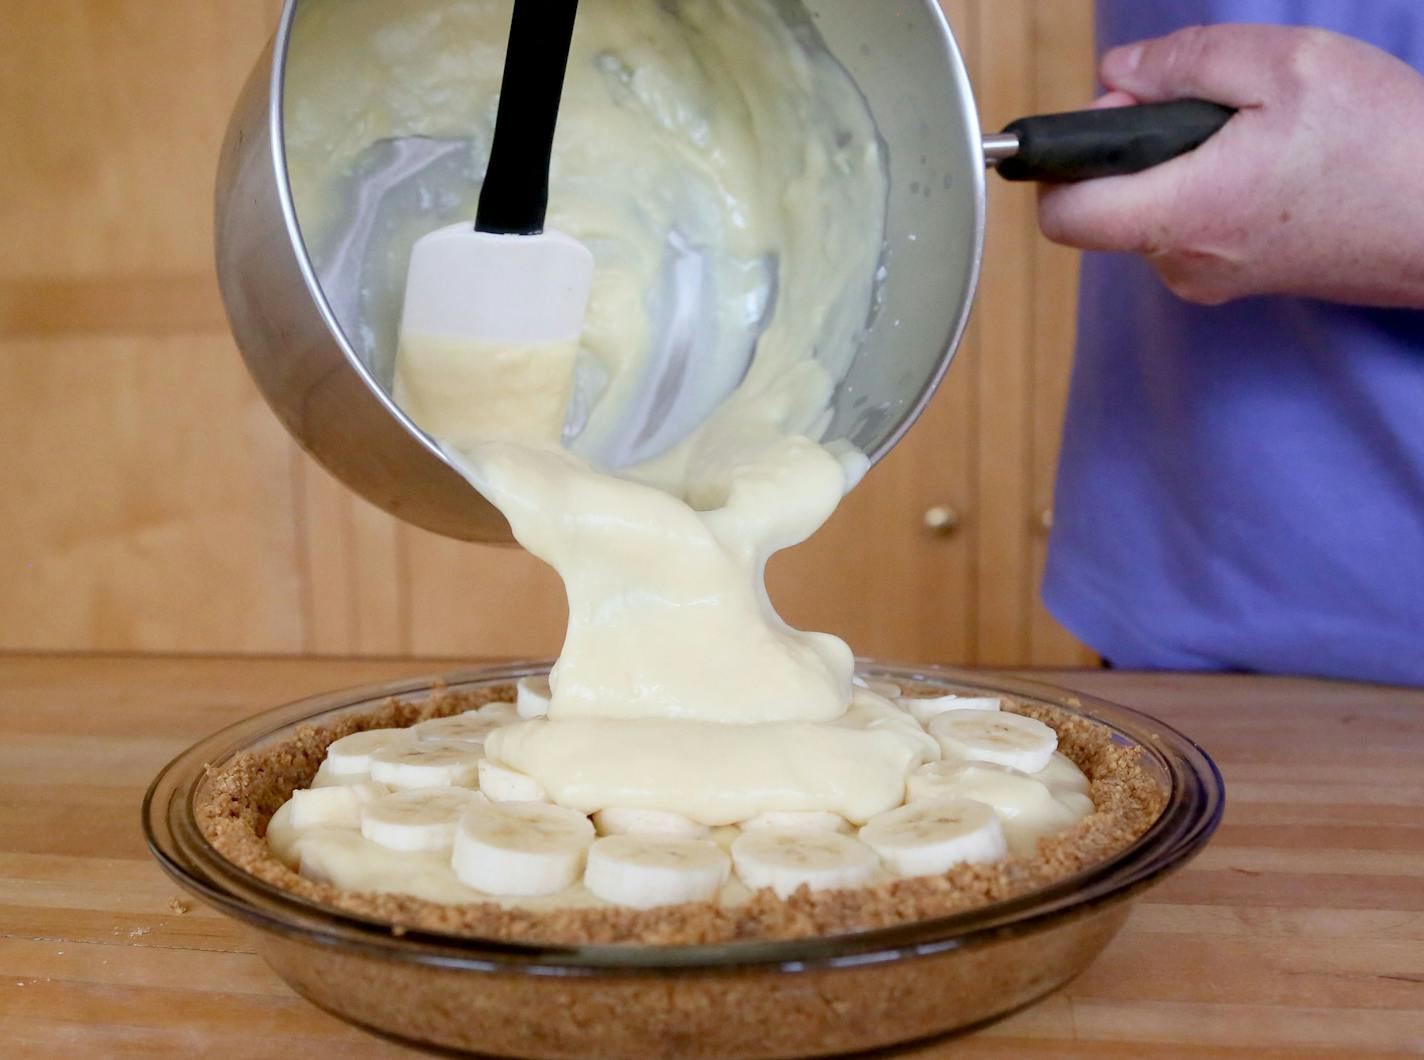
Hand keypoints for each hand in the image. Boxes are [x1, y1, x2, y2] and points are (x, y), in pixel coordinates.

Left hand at [1037, 25, 1423, 307]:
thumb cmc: (1382, 145)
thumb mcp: (1282, 65)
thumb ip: (1181, 63)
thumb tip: (1115, 75)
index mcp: (1181, 215)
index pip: (1061, 214)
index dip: (1064, 161)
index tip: (1103, 119)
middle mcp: (1181, 262)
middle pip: (1104, 204)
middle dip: (1133, 147)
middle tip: (1205, 106)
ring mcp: (1207, 278)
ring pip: (1148, 210)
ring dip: (1177, 162)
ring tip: (1252, 133)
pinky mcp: (1234, 278)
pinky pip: (1187, 224)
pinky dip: (1205, 185)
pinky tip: (1266, 161)